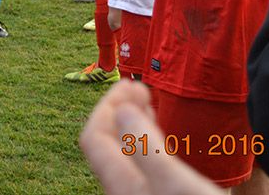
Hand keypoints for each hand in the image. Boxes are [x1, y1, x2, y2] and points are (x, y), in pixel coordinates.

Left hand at [80, 79, 222, 194]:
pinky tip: (165, 144)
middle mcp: (124, 193)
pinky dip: (147, 147)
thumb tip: (124, 109)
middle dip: (118, 112)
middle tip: (141, 89)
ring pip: (125, 158)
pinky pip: (142, 170)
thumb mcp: (175, 182)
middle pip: (106, 146)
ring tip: (151, 108)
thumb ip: (144, 146)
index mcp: (121, 186)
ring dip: (132, 128)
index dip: (107, 105)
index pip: (93, 137)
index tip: (132, 84)